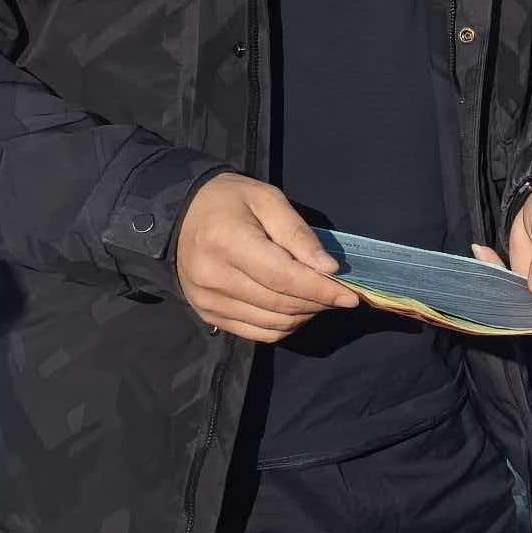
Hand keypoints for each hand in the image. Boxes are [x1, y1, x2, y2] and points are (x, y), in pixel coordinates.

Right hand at [176, 174, 356, 341]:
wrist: (180, 215)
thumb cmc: (229, 200)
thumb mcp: (267, 199)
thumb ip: (298, 234)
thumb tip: (328, 269)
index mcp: (226, 241)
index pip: (283, 278)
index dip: (320, 290)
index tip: (350, 296)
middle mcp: (213, 277)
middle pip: (279, 304)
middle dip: (317, 302)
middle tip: (339, 293)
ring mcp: (207, 301)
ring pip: (271, 323)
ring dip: (303, 315)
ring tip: (317, 297)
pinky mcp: (207, 315)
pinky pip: (257, 333)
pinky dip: (283, 325)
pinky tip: (295, 308)